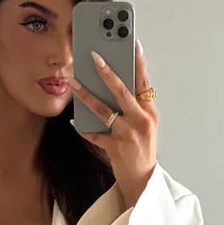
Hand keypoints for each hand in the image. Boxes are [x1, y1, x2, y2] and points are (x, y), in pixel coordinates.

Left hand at [70, 37, 156, 208]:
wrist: (142, 182)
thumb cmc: (142, 151)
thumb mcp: (145, 126)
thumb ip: (134, 108)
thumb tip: (116, 86)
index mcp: (150, 113)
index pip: (144, 82)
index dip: (138, 61)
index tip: (132, 42)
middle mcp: (140, 121)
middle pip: (122, 91)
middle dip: (107, 72)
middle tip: (94, 56)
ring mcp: (127, 134)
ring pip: (103, 109)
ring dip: (86, 95)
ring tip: (74, 83)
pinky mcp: (115, 148)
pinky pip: (94, 134)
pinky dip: (83, 128)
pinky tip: (73, 121)